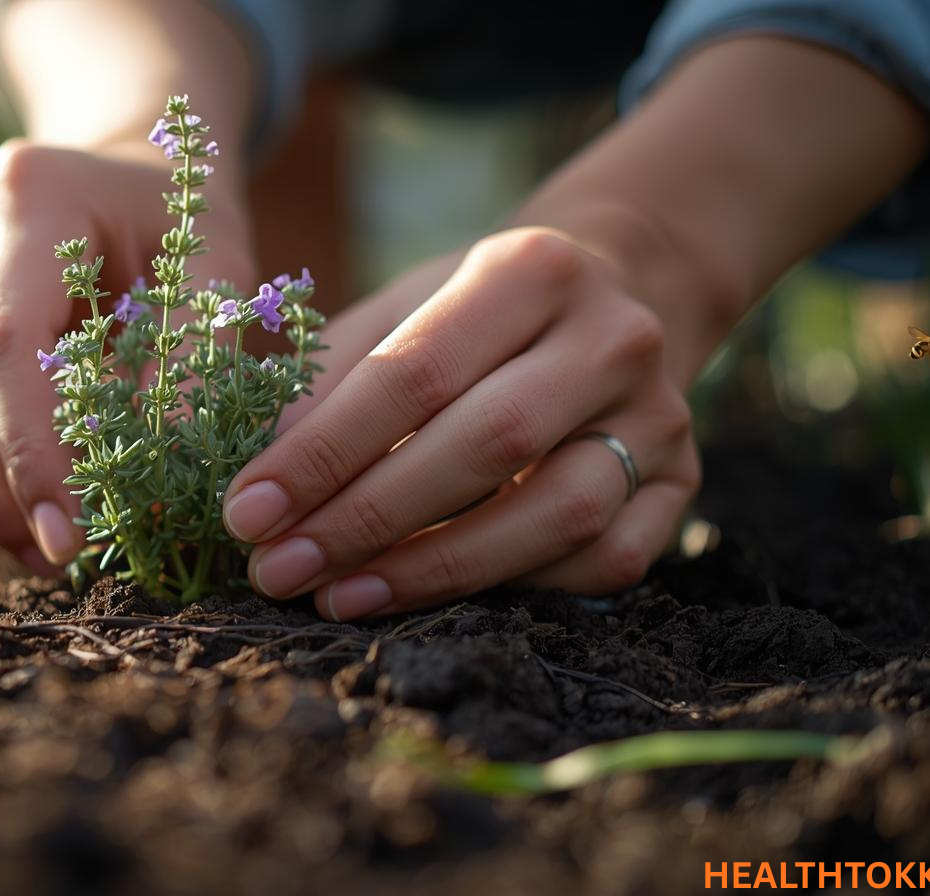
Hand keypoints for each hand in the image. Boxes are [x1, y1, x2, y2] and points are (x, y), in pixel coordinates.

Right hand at [0, 139, 254, 571]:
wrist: (134, 168)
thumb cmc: (186, 221)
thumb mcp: (217, 274)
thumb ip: (195, 369)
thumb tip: (165, 497)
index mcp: (29, 194)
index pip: (2, 344)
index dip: (26, 451)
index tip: (67, 538)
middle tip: (51, 561)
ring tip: (45, 552)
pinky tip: (29, 506)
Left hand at [221, 227, 700, 619]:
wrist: (613, 295)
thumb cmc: (469, 318)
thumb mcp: (398, 313)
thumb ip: (328, 383)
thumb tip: (257, 483)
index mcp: (528, 270)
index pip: (411, 372)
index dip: (321, 452)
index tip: (245, 511)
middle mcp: (610, 336)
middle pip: (485, 445)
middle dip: (365, 520)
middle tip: (278, 570)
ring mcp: (659, 413)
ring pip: (556, 513)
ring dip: (435, 569)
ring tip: (338, 595)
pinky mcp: (683, 482)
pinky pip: (606, 559)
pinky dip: (518, 586)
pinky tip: (436, 595)